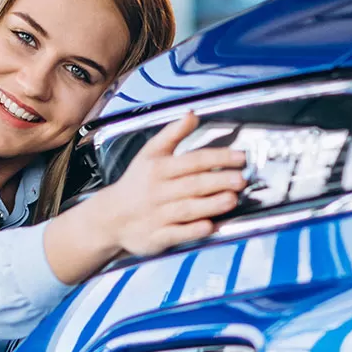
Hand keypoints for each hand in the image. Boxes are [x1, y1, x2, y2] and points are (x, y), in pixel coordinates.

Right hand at [94, 112, 247, 255]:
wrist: (111, 217)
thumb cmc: (137, 183)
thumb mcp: (149, 153)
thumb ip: (172, 133)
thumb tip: (192, 114)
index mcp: (159, 168)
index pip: (193, 160)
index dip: (218, 158)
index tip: (240, 158)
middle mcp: (159, 191)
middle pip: (192, 184)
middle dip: (218, 181)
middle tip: (241, 179)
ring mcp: (158, 215)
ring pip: (187, 208)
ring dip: (210, 204)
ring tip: (232, 199)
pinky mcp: (157, 237)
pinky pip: (177, 233)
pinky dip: (192, 231)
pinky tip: (209, 227)